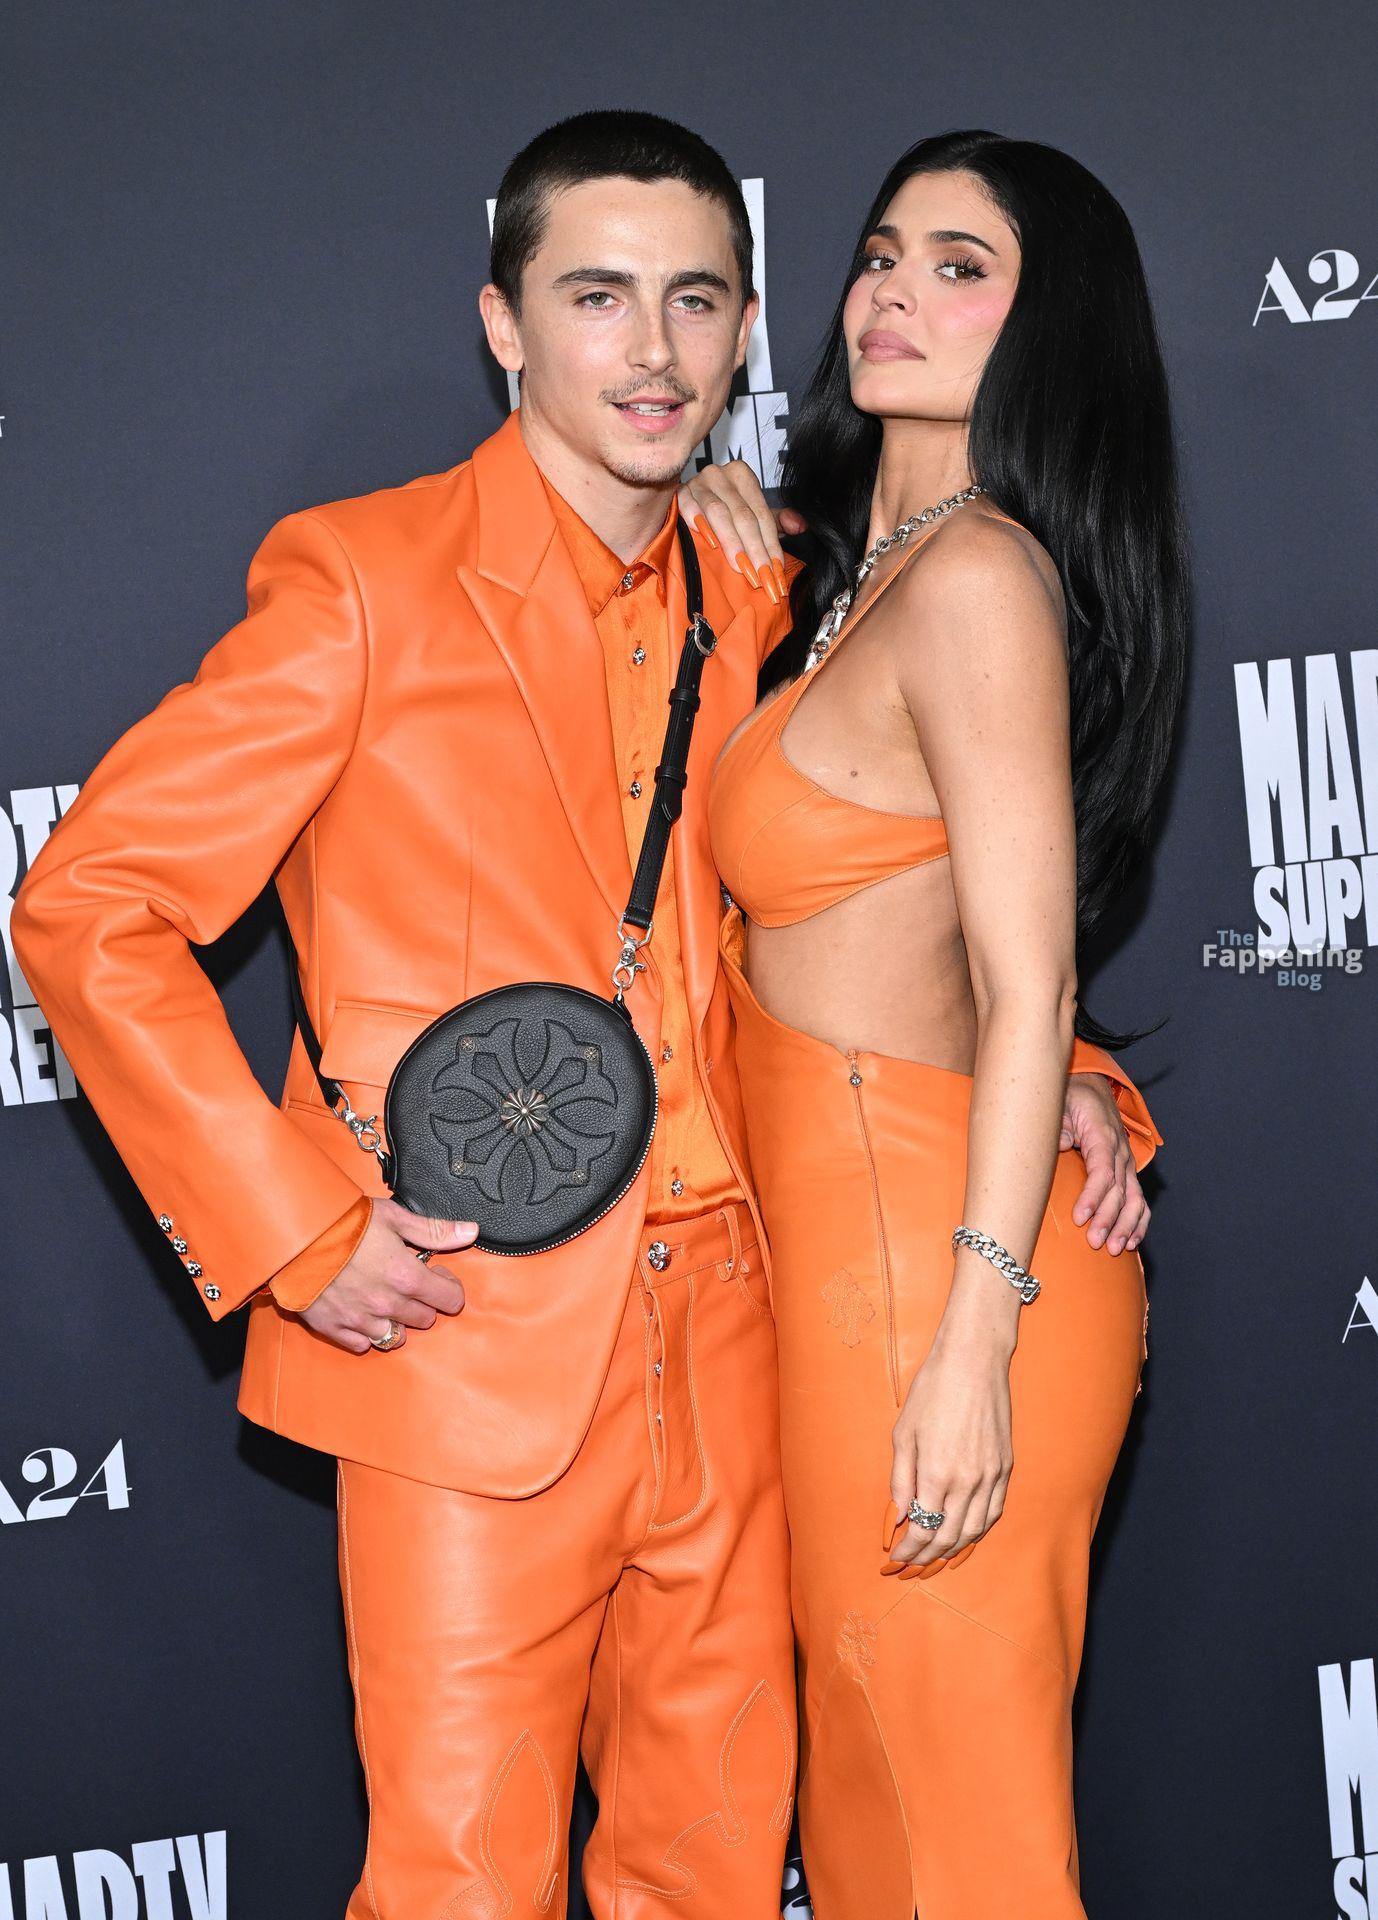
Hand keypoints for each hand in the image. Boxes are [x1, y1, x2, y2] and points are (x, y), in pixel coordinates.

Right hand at [298, 1197, 475, 1352]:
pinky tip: (362, 1312)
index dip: (448, 1287)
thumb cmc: (345, 1221)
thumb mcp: (394, 1217)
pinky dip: (366, 1333)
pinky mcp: (335, 1328)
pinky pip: (363, 1345)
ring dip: (397, 1321)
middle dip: (423, 1302)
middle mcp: (388, 1305)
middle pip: (425, 1319)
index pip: (449, 1300)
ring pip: (397, 1337)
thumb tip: (470, 1232)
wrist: (295, 1235)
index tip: (435, 1274)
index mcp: (407, 1277)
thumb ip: (435, 1230)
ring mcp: (361, 1320)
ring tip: (385, 1298)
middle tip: (408, 1282)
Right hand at [676, 459, 805, 600]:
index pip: (761, 514)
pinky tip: (709, 544)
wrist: (687, 503)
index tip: (776, 571)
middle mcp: (720, 474)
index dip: (770, 544)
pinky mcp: (679, 493)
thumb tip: (800, 526)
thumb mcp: (751, 514)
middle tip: (762, 576)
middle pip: (743, 516)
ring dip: (732, 543)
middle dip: (754, 549)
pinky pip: (689, 509)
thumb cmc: (723, 511)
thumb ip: (776, 521)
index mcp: (742, 475)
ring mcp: (698, 482)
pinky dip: (699, 525)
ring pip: (720, 514)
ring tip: (741, 567)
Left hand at [885, 1325, 1012, 1573]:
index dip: (908, 1551)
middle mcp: (967, 1481)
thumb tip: (897, 1517)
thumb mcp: (903, 1433)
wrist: (973, 1363)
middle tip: (911, 1566)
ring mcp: (990, 1476)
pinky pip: (993, 1512)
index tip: (896, 1559)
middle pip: (948, 1537)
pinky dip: (977, 1530)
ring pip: (974, 1530)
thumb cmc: (932, 1392)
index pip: (922, 1529)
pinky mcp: (1005, 1468)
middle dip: (927, 1557)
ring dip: (952, 1549)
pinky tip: (964, 1534)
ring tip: (934, 1556)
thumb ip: (900, 1480)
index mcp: (936, 1473)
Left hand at [1061, 1072, 1148, 1253]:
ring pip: (1133, 1199)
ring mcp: (1126, 1163)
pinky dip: (1139, 1221)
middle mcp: (1120, 1151)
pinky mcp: (1126, 1171)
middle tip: (1095, 1242)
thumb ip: (1058, 1126)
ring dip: (1126, 1225)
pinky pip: (1139, 1199)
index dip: (1093, 1196)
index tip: (1080, 1217)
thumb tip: (1059, 1145)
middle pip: (1119, 1190)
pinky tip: (1132, 1241)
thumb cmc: (1072, 1097)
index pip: (1102, 1171)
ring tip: (1116, 1249)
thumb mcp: (1059, 1103)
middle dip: (1108, 1219)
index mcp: (1103, 1136)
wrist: (1090, 1086)